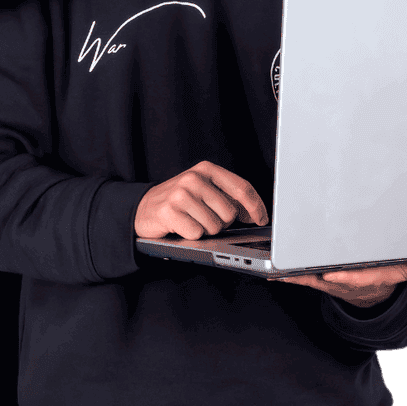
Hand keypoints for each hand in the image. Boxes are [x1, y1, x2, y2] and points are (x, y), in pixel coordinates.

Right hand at [135, 162, 268, 240]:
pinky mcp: (169, 211)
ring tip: (192, 221)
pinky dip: (191, 236)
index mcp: (206, 169)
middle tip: (205, 218)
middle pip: (229, 213)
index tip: (262, 219)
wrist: (143, 208)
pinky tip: (181, 227)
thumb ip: (228, 196)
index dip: (256, 206)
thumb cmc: (180, 202)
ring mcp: (181, 194)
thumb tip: (255, 213)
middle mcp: (194, 178)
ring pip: (214, 226)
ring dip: (206, 230)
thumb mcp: (204, 190)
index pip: (241, 187)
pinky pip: (196, 233)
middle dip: (222, 222)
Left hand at [269, 258, 406, 308]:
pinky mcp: (321, 276)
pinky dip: (290, 271)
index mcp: (370, 276)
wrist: (374, 289)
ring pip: (314, 275)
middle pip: (332, 275)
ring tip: (280, 266)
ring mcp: (334, 279)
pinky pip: (304, 273)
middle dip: (315, 272)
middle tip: (297, 266)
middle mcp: (349, 279)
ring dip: (297, 271)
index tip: (334, 275)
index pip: (359, 278)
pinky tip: (274, 268)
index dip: (347, 278)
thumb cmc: (389, 271)